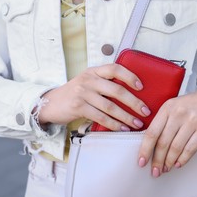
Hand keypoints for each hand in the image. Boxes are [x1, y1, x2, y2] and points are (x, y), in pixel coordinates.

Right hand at [36, 64, 150, 130]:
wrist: (51, 103)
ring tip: (137, 123)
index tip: (141, 86)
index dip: (130, 76)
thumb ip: (104, 84)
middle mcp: (88, 79)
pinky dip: (114, 124)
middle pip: (117, 90)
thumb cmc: (75, 94)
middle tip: (146, 111)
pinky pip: (101, 117)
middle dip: (134, 102)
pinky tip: (122, 128)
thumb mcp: (88, 82)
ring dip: (126, 117)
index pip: (115, 68)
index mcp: (94, 71)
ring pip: (110, 107)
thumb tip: (131, 94)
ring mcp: (83, 93)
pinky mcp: (78, 107)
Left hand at [138, 83, 196, 176]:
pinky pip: (190, 149)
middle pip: (163, 142)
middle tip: (155, 171)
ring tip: (166, 168)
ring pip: (176, 148)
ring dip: (169, 162)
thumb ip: (164, 121)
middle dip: (157, 160)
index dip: (145, 149)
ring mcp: (192, 121)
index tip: (141, 162)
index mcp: (167, 107)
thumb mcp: (176, 106)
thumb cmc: (195, 104)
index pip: (152, 132)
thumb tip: (151, 145)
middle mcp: (178, 113)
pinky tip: (178, 164)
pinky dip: (183, 159)